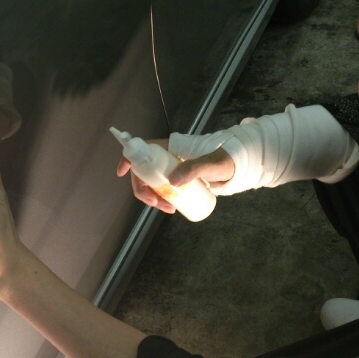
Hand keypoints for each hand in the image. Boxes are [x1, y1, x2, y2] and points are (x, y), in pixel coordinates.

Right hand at [117, 142, 234, 213]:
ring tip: (169, 209)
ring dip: (152, 198)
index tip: (122, 173)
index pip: (140, 149)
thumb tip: (172, 182)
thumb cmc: (224, 161)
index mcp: (168, 148)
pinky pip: (160, 190)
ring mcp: (168, 170)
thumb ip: (194, 168)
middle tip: (157, 204)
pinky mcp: (174, 180)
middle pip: (142, 172)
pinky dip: (160, 200)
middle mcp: (164, 158)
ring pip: (150, 184)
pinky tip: (169, 207)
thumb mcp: (210, 164)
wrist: (236, 168)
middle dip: (143, 190)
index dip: (127, 159)